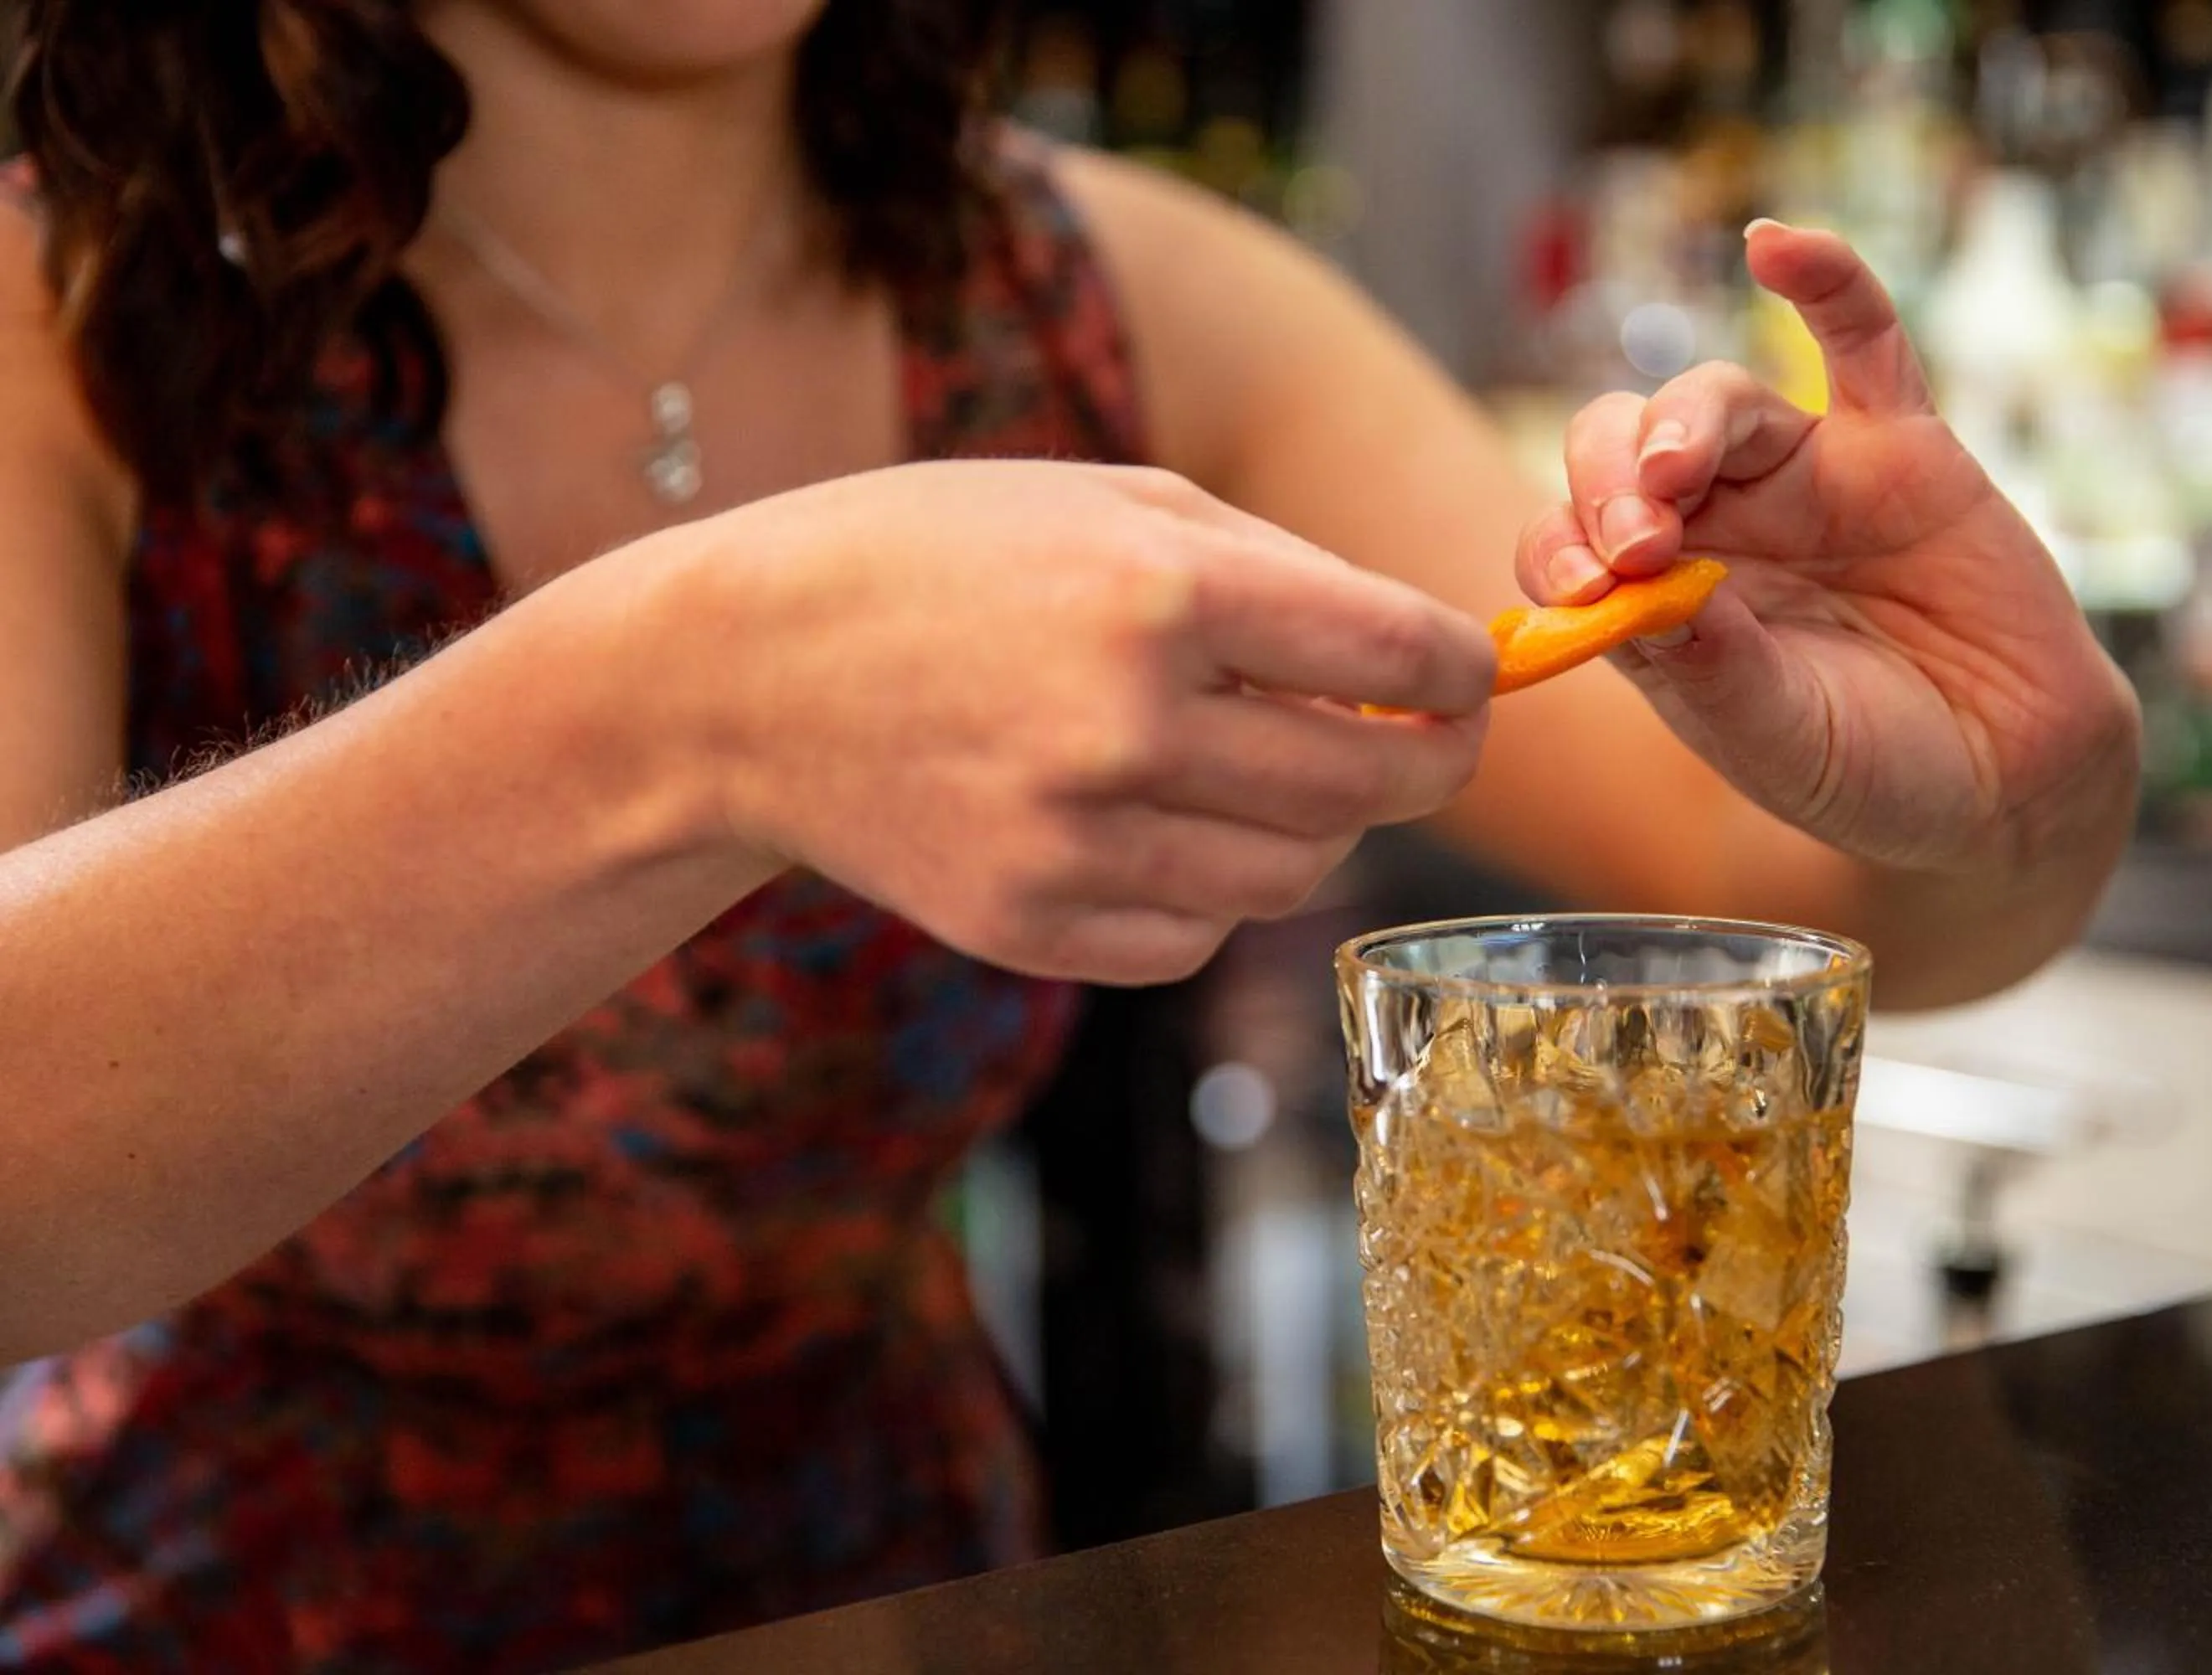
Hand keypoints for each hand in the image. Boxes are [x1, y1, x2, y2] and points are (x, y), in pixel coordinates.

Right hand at [665, 461, 1492, 983]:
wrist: (742, 675)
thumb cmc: (941, 557)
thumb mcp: (1112, 500)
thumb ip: (1284, 574)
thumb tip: (1422, 663)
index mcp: (1159, 591)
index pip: (1399, 657)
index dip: (1465, 673)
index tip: (1466, 676)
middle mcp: (1125, 727)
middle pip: (1374, 784)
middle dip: (1429, 760)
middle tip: (1423, 740)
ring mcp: (1073, 844)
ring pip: (1296, 874)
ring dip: (1319, 824)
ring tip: (1269, 768)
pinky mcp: (1031, 927)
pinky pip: (1198, 934)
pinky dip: (1217, 885)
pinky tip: (1171, 823)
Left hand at [1516, 221, 2139, 877]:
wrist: (2008, 781)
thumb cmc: (1874, 771)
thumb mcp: (1777, 738)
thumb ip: (1712, 671)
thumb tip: (1644, 592)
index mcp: (1659, 602)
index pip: (1570, 541)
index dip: (1561, 545)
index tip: (1585, 585)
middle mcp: (1717, 527)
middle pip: (1625, 447)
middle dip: (1610, 476)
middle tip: (1636, 536)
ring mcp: (1805, 478)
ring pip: (1719, 402)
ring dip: (1684, 421)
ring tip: (1677, 470)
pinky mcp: (1899, 446)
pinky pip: (1860, 340)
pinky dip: (1824, 281)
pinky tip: (1778, 243)